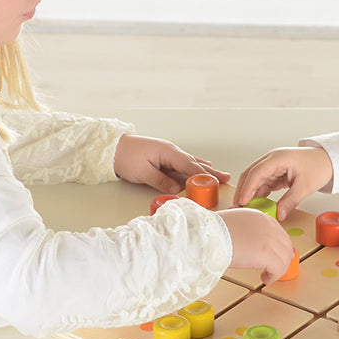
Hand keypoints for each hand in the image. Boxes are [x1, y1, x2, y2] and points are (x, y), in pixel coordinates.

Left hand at [114, 134, 230, 193]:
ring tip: (220, 174)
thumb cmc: (125, 157)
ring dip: (205, 169)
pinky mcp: (164, 157)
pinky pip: (183, 162)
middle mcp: (171, 151)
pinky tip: (202, 166)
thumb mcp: (143, 173)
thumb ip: (162, 181)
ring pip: (190, 163)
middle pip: (194, 163)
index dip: (205, 175)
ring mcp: (168, 153)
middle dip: (211, 172)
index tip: (217, 182)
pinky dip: (194, 165)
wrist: (112, 148)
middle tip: (227, 178)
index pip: (190, 165)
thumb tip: (178, 190)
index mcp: (168, 152)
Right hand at [218, 208, 294, 284]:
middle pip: (285, 246)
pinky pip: (279, 269)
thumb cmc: (213, 232)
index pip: (279, 233)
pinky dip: (273, 276)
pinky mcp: (267, 254)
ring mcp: (270, 239)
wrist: (208, 236)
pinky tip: (265, 279)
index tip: (276, 257)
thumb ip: (246, 230)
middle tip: (274, 269)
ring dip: (277, 270)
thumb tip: (248, 244)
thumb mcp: (235, 224)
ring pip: (284, 259)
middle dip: (281, 259)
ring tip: (267, 276)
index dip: (279, 248)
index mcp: (260, 217)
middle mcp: (269, 226)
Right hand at [233, 146, 333, 219]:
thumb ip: (290, 201)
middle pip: (250, 174)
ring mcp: (272, 166)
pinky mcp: (275, 173)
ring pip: (254, 180)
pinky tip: (256, 205)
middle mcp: (271, 160)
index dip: (247, 188)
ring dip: (249, 193)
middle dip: (242, 191)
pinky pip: (262, 184)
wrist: (327, 160)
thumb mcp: (305, 187)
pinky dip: (258, 194)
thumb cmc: (318, 167)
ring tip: (244, 209)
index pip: (256, 172)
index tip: (242, 201)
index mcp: (277, 158)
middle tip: (237, 207)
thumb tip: (279, 215)